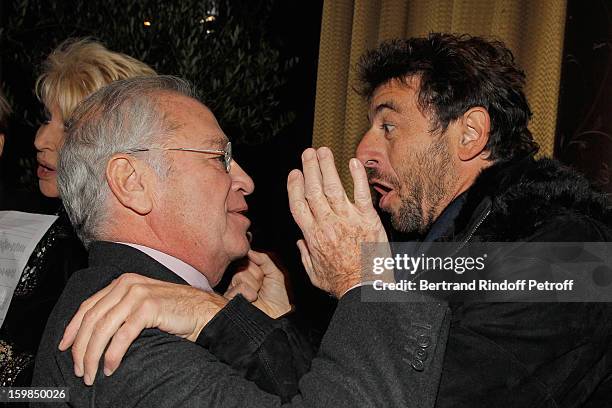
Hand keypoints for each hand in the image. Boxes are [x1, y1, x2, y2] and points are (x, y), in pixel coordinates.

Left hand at [58, 273, 226, 385]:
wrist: (204, 312)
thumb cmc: (176, 312)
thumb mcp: (143, 305)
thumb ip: (122, 310)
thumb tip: (96, 332)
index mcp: (124, 282)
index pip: (88, 306)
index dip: (73, 329)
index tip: (64, 347)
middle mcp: (128, 285)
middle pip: (92, 319)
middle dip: (81, 348)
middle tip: (80, 370)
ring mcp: (138, 295)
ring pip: (103, 329)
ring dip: (93, 356)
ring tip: (92, 374)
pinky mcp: (149, 308)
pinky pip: (122, 336)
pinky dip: (113, 355)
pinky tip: (111, 367)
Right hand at [225, 250, 291, 317]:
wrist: (277, 316)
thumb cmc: (276, 298)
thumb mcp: (274, 274)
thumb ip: (264, 259)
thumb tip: (250, 250)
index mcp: (248, 273)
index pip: (246, 258)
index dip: (256, 265)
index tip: (263, 276)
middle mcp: (238, 280)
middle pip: (243, 265)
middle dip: (257, 276)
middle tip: (261, 287)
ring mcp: (232, 290)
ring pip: (240, 275)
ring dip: (254, 286)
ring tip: (257, 295)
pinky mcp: (229, 300)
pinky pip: (239, 287)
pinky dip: (249, 294)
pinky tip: (251, 301)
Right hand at [288, 147, 388, 297]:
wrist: (365, 289)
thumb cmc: (342, 284)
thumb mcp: (314, 274)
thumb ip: (305, 255)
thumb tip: (300, 242)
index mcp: (312, 236)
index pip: (298, 205)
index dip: (295, 186)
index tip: (294, 173)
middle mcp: (327, 224)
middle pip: (313, 191)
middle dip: (309, 168)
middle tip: (307, 153)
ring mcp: (348, 220)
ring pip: (333, 187)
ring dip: (326, 166)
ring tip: (323, 150)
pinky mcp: (368, 219)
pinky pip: (361, 193)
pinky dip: (357, 176)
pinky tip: (352, 162)